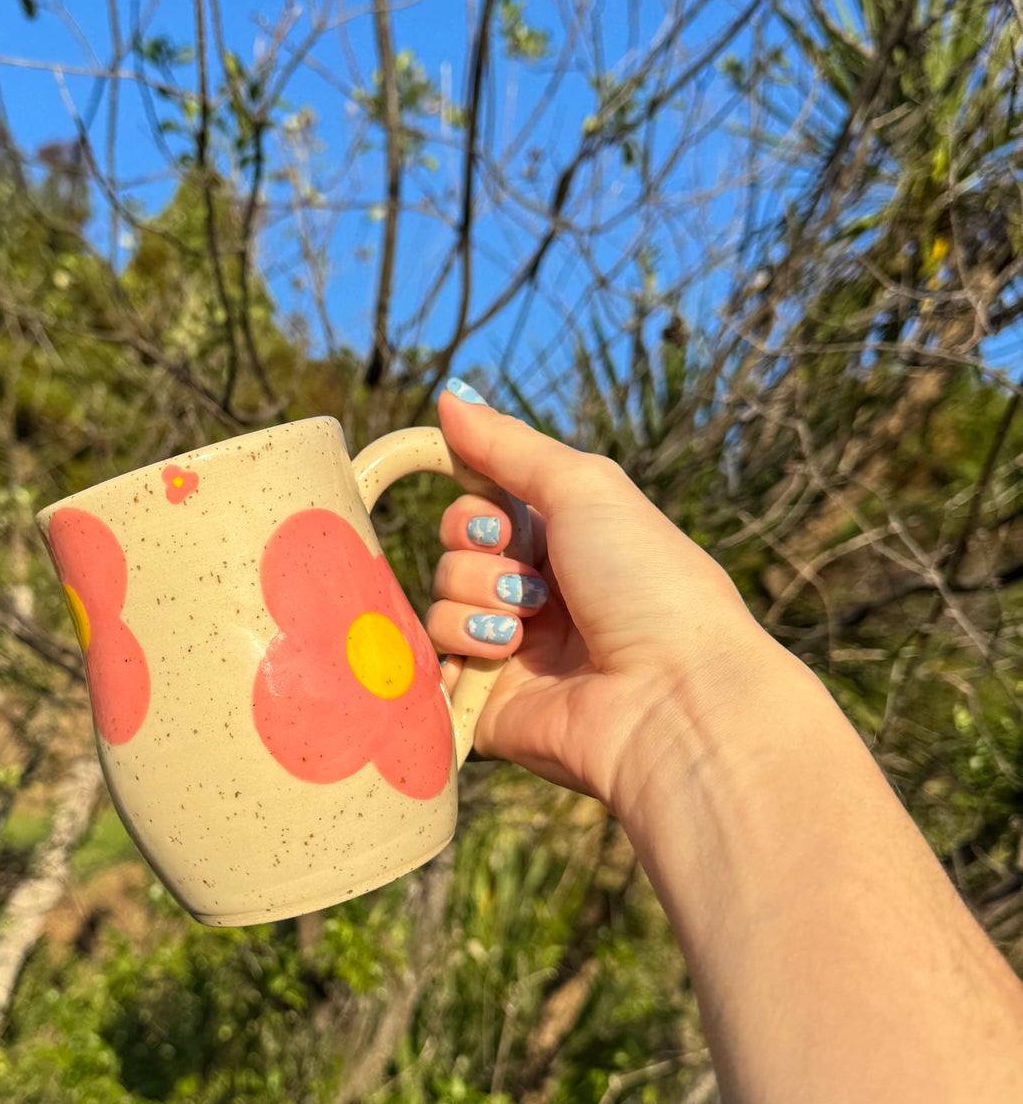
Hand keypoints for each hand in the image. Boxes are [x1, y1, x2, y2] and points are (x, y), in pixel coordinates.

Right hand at [427, 384, 787, 818]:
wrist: (671, 696)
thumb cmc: (647, 584)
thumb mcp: (586, 488)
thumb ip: (508, 445)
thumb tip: (447, 395)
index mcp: (567, 546)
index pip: (482, 508)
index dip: (475, 506)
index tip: (499, 516)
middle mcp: (538, 598)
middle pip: (454, 552)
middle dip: (479, 553)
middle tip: (530, 575)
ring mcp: (511, 655)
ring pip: (441, 603)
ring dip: (479, 602)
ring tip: (528, 628)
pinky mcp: (486, 708)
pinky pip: (434, 666)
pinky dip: (457, 652)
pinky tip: (499, 658)